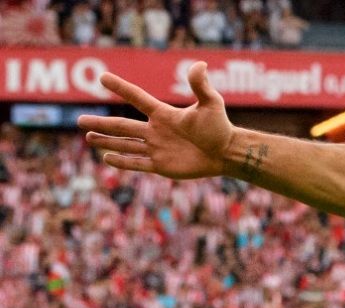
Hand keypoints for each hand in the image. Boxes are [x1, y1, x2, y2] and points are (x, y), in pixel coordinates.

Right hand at [78, 62, 233, 179]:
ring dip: (107, 142)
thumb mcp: (211, 104)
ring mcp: (157, 148)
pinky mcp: (162, 166)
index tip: (103, 78)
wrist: (226, 153)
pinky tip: (107, 158)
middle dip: (101, 124)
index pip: (138, 98)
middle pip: (122, 126)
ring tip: (88, 137)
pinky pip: (138, 163)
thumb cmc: (220, 127)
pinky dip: (123, 162)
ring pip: (126, 144)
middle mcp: (156, 130)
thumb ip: (201, 85)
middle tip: (79, 120)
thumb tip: (199, 65)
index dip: (122, 88)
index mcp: (163, 114)